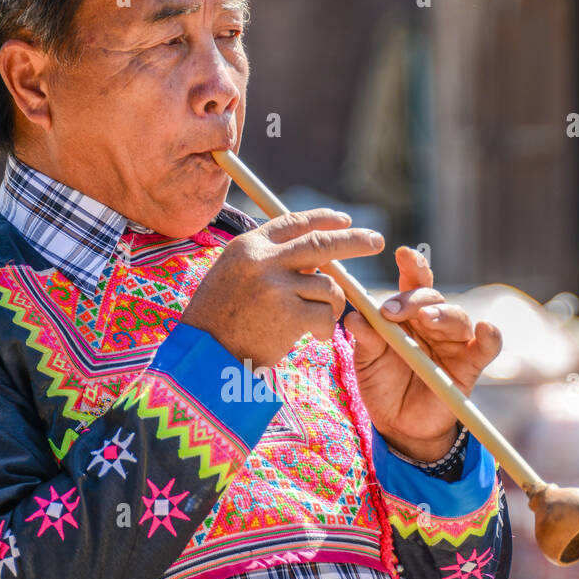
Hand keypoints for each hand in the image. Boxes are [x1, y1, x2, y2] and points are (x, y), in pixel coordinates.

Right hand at [181, 209, 384, 367]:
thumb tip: (314, 254)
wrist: (202, 358)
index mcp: (248, 246)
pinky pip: (326, 314)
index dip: (323, 220)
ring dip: (333, 304)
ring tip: (320, 321)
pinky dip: (327, 327)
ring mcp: (276, 287)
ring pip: (328, 285)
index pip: (294, 222)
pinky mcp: (289, 315)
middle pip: (321, 242)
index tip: (344, 221)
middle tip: (376, 240)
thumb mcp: (232, 276)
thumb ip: (267, 260)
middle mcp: (263, 260)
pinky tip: (315, 336)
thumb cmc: (216, 323)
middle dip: (354, 240)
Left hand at [344, 244, 501, 460]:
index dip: (412, 265)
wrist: (399, 424)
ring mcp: (454, 342)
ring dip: (442, 314)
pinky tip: (484, 329)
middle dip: (413, 299)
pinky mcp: (470, 365)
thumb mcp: (367, 363)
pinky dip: (490, 337)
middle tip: (391, 311)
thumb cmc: (383, 384)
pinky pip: (487, 347)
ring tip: (426, 319)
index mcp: (408, 314)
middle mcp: (433, 322)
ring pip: (457, 316)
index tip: (403, 253)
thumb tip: (354, 318)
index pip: (413, 283)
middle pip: (432, 297)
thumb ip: (365, 340)